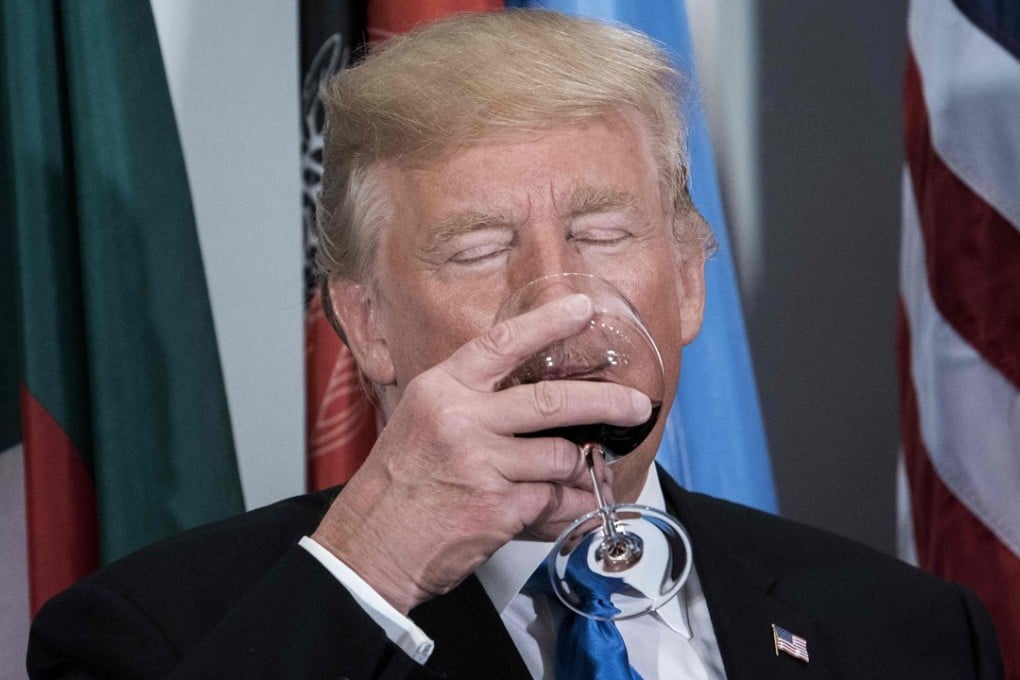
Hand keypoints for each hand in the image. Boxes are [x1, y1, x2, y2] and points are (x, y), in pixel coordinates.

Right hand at [311, 293, 651, 613]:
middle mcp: (460, 420)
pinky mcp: (497, 508)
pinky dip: (567, 506)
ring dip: (577, 470)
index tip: (583, 308)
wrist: (369, 546)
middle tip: (636, 404)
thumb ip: (471, 401)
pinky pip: (555, 500)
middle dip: (606, 402)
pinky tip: (563, 509)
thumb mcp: (421, 421)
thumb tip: (533, 398)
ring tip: (575, 478)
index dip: (548, 323)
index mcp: (441, 390)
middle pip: (551, 401)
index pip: (502, 343)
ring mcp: (480, 464)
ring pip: (561, 457)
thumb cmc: (397, 485)